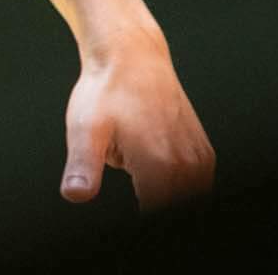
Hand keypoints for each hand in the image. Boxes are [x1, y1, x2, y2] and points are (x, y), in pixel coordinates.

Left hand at [61, 33, 214, 208]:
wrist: (133, 55)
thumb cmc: (105, 91)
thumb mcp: (85, 128)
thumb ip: (83, 166)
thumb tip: (74, 196)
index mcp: (159, 165)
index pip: (156, 217)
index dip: (142, 223)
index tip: (132, 205)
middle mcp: (187, 164)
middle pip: (173, 210)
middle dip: (153, 207)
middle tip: (125, 175)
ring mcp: (199, 158)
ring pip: (188, 200)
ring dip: (165, 198)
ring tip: (135, 168)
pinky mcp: (204, 152)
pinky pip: (197, 186)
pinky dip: (178, 188)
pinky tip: (152, 168)